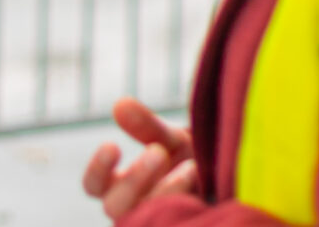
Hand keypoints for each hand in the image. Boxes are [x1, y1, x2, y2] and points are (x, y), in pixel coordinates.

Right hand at [83, 99, 200, 219]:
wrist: (225, 179)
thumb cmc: (188, 158)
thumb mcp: (169, 139)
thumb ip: (146, 126)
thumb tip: (120, 104)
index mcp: (119, 186)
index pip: (94, 185)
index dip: (98, 169)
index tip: (112, 145)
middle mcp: (132, 211)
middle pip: (114, 206)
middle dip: (135, 179)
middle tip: (159, 152)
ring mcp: (155, 223)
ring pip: (145, 218)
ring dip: (166, 193)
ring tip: (192, 167)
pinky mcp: (180, 226)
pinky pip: (175, 224)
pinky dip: (187, 209)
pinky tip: (204, 189)